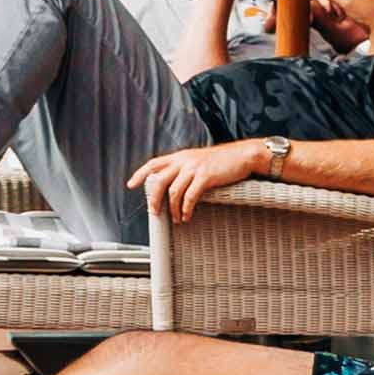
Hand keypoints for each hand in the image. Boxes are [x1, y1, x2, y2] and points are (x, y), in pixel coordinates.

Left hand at [128, 140, 265, 222]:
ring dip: (172, 209)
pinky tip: (186, 216)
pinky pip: (190, 197)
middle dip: (153, 199)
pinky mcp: (205, 176)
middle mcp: (184, 160)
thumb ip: (185, 169)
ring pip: (174, 191)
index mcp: (180, 156)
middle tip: (154, 212)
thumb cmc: (223, 161)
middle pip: (159, 179)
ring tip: (176, 218)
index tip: (130, 185)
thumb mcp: (199, 160)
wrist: (243, 156)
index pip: (153, 163)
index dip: (140, 174)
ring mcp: (194, 168)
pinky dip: (186, 209)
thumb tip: (173, 185)